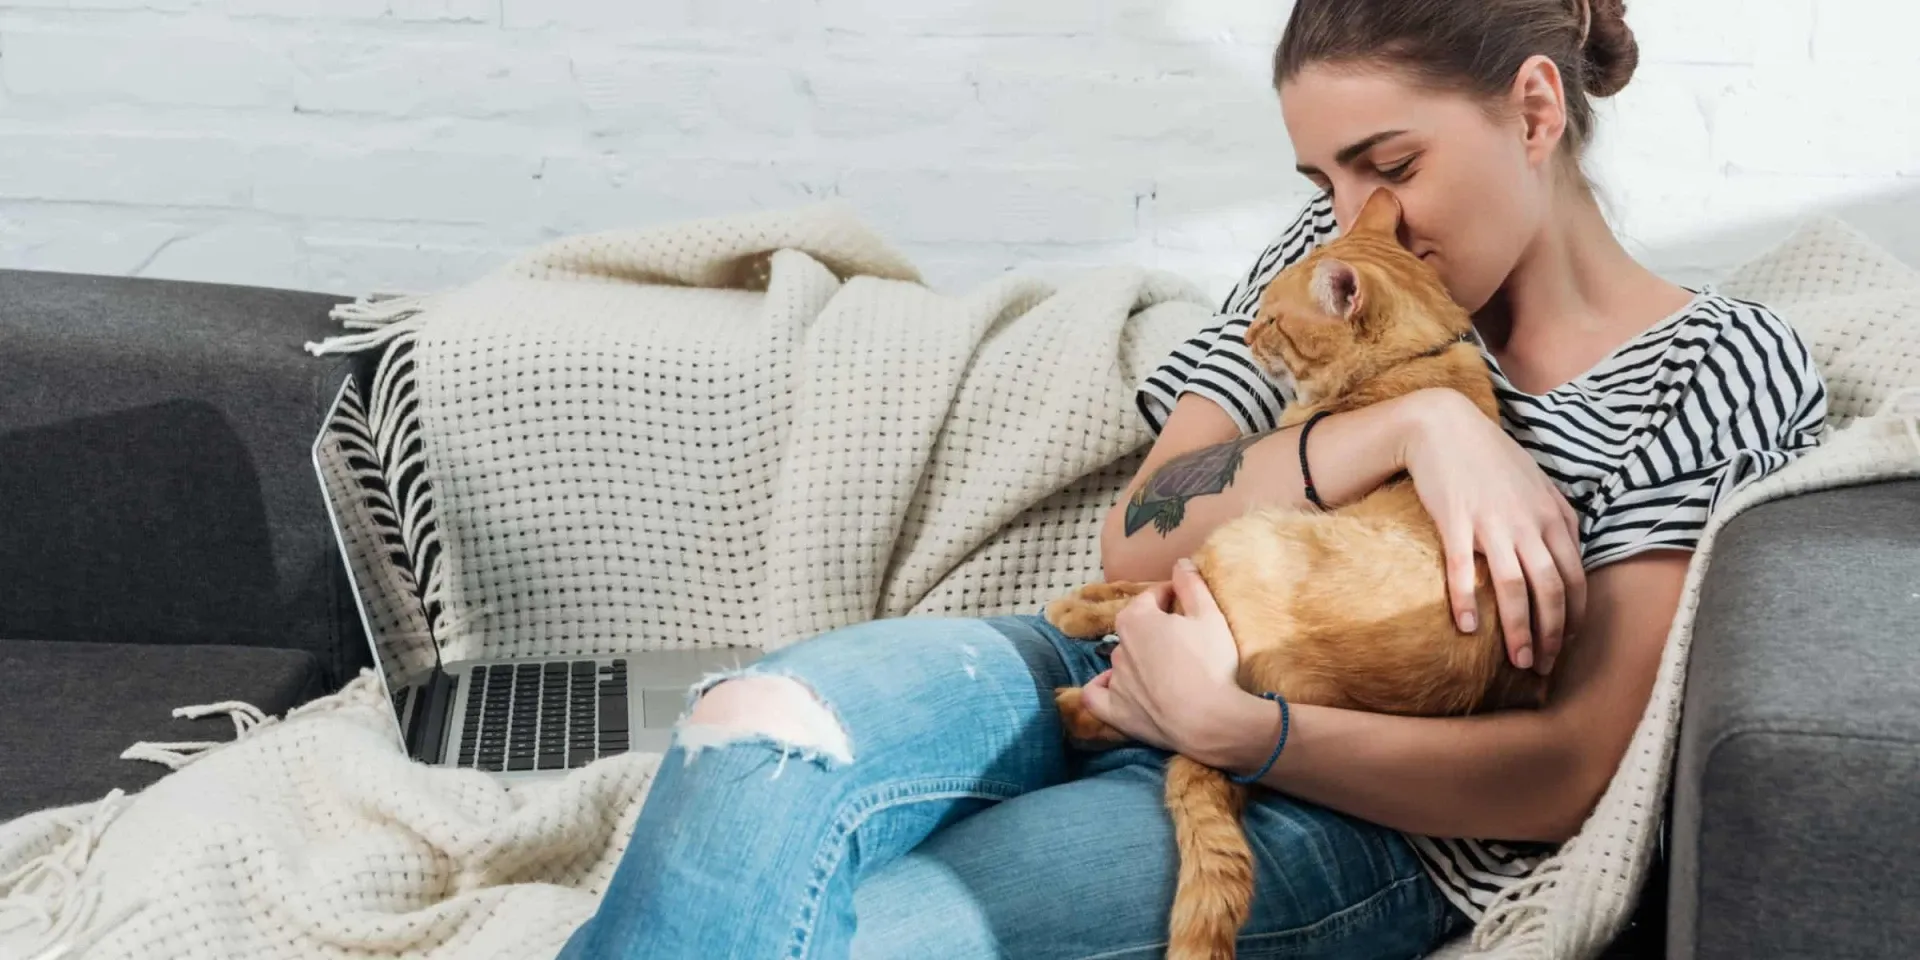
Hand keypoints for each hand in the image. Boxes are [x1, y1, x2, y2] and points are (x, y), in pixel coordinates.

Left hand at [1080, 559, 1243, 754]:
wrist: (1209, 720)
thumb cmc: (1210, 663)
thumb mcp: (1209, 615)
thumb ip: (1192, 584)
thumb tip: (1181, 562)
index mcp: (1136, 618)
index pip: (1153, 596)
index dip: (1172, 596)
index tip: (1188, 602)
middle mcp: (1118, 646)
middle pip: (1136, 627)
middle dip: (1155, 627)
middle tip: (1183, 637)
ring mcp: (1115, 680)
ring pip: (1122, 659)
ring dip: (1139, 657)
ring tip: (1166, 667)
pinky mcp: (1115, 711)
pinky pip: (1097, 695)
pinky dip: (1102, 688)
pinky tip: (1112, 686)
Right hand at [1394, 388, 1586, 674]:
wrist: (1444, 426)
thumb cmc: (1490, 456)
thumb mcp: (1537, 483)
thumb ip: (1558, 518)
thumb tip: (1571, 554)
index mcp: (1553, 517)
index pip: (1574, 578)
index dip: (1573, 617)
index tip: (1565, 644)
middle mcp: (1529, 523)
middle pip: (1550, 590)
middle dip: (1550, 635)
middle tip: (1542, 666)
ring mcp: (1492, 523)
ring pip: (1514, 587)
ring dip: (1519, 629)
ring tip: (1518, 661)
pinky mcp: (1456, 521)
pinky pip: (1462, 569)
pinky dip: (1466, 601)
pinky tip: (1467, 628)